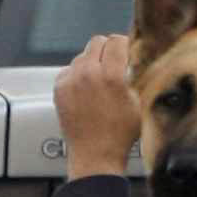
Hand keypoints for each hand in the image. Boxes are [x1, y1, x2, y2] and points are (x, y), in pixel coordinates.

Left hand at [56, 33, 137, 180]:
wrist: (95, 155)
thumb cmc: (119, 134)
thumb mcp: (137, 102)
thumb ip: (132, 77)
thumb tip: (129, 60)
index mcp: (111, 76)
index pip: (116, 41)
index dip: (124, 44)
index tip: (126, 51)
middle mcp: (88, 74)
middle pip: (97, 42)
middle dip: (107, 49)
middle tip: (113, 62)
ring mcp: (70, 81)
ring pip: (82, 56)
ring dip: (92, 62)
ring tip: (99, 80)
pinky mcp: (59, 89)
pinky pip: (69, 70)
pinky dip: (77, 75)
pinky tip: (86, 90)